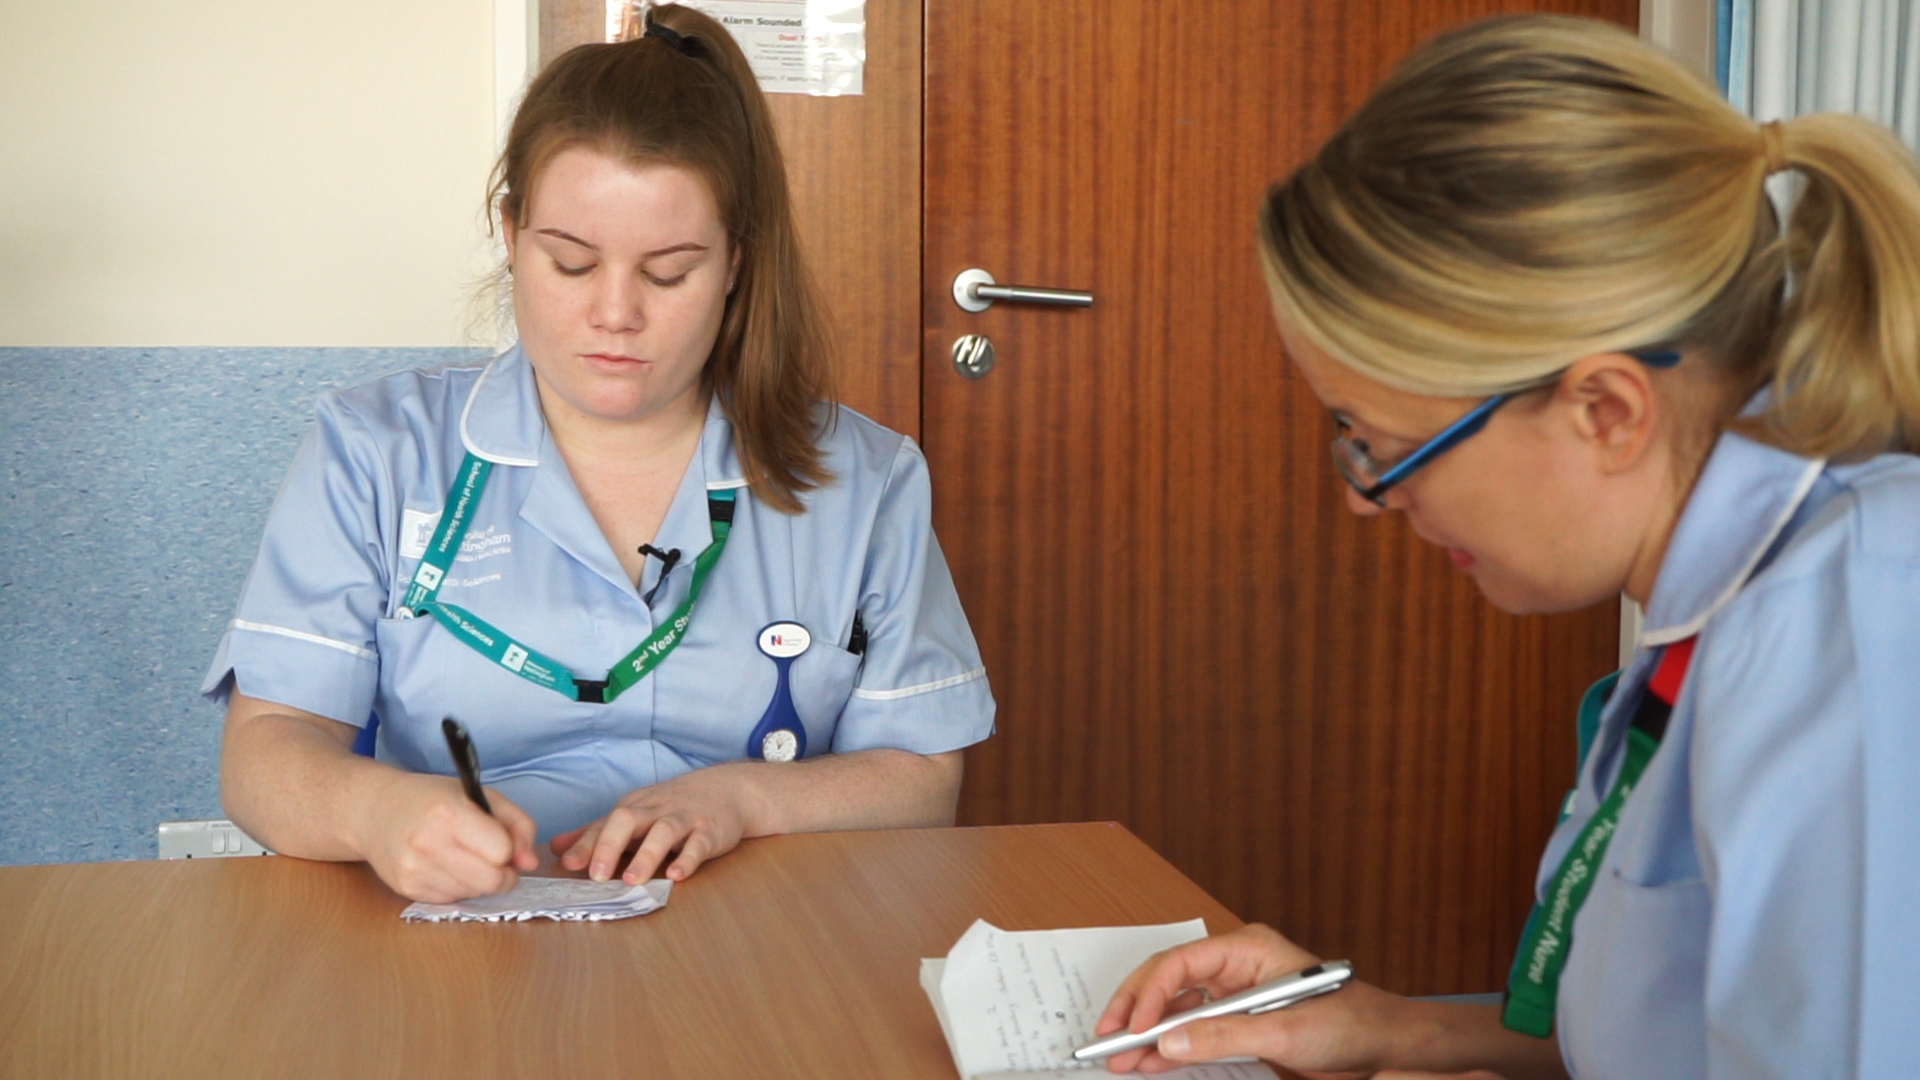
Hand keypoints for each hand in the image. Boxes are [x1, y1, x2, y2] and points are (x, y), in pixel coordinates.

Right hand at [353, 771, 537, 902]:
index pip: (501, 851)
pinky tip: (446, 867)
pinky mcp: (406, 889)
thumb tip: (530, 863)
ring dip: (480, 881)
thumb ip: (518, 824)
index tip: (502, 841)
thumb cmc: (432, 799)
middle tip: (495, 860)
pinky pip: (452, 900)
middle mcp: (428, 844)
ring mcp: (414, 870)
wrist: (374, 810)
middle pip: (490, 880)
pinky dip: (458, 888)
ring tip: (465, 858)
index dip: (509, 849)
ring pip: (474, 893)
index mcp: (449, 814)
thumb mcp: (480, 795)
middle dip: (503, 874)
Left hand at [551, 764, 755, 884]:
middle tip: (597, 876)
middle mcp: (655, 810)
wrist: (727, 789)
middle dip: (609, 845)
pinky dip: (688, 859)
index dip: (586, 845)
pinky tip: (678, 875)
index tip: (568, 865)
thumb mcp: (634, 815)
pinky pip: (699, 844)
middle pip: (627, 819)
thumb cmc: (673, 807)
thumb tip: (556, 848)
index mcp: (633, 808)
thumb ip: (596, 833)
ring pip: (663, 831)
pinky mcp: (711, 831)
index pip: (604, 824)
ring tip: (633, 880)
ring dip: (647, 856)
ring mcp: (684, 818)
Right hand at [1095, 924, 1416, 1076]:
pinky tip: (1149, 1064)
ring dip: (1149, 1034)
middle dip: (1137, 1011)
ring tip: (1120, 1060)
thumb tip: (1168, 1042)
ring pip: (1177, 1009)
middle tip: (1107, 1040)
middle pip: (1170, 981)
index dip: (1150, 994)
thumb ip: (1224, 1035)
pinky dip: (1171, 1048)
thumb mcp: (1285, 1031)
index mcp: (1247, 949)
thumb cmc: (1351, 1023)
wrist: (1387, 1046)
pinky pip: (1195, 1031)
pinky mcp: (1241, 1023)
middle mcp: (1236, 967)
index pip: (1182, 963)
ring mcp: (1236, 995)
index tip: (1132, 1027)